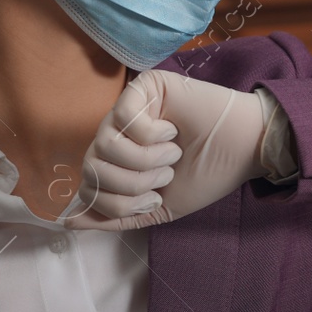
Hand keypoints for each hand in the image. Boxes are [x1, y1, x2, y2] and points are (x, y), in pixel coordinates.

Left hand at [66, 69, 271, 230]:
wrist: (243, 149)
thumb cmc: (207, 174)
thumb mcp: (158, 208)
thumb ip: (115, 216)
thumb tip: (68, 223)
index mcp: (118, 163)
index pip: (89, 188)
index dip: (119, 203)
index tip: (155, 199)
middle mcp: (116, 135)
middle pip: (92, 169)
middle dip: (133, 184)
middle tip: (167, 175)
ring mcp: (127, 110)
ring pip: (104, 146)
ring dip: (145, 160)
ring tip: (173, 153)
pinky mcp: (142, 88)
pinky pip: (122, 118)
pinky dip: (151, 134)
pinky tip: (172, 130)